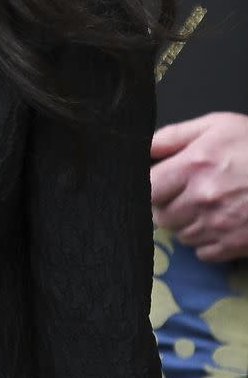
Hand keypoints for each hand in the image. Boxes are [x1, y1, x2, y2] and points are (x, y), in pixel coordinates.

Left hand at [150, 112, 247, 260]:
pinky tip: (220, 223)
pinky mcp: (233, 245)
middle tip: (187, 193)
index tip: (163, 182)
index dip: (153, 186)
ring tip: (208, 206)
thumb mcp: (218, 126)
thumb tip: (144, 147)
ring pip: (181, 235)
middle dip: (168, 206)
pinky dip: (207, 242)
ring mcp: (217, 225)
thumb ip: (174, 136)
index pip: (147, 188)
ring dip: (187, 223)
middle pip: (161, 216)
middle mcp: (201, 198)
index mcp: (193, 166)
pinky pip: (203, 252)